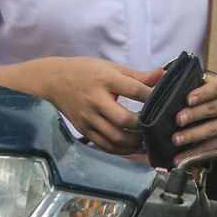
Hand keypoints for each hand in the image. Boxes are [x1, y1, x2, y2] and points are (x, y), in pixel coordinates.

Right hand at [29, 58, 162, 155]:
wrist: (53, 80)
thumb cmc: (86, 71)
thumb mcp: (111, 67)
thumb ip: (138, 74)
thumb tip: (162, 75)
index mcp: (105, 79)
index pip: (134, 90)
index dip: (151, 97)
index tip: (163, 101)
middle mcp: (95, 100)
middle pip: (124, 118)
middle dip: (143, 124)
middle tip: (155, 125)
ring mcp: (88, 117)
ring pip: (115, 136)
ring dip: (134, 141)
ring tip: (146, 138)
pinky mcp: (83, 129)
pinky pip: (104, 145)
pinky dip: (121, 149)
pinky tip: (132, 146)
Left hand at [172, 73, 216, 163]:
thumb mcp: (210, 80)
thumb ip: (188, 79)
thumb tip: (159, 75)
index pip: (216, 87)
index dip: (203, 93)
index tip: (189, 98)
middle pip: (212, 109)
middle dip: (195, 115)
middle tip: (179, 119)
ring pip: (212, 129)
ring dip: (193, 135)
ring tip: (176, 139)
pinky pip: (211, 147)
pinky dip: (195, 153)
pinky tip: (181, 157)